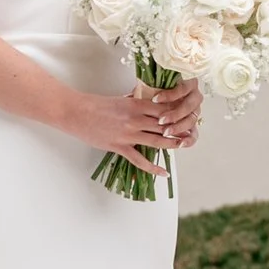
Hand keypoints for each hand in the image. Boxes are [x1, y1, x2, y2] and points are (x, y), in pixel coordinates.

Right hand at [83, 77, 202, 159]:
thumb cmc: (96, 105)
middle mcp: (136, 119)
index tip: (187, 114)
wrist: (76, 112)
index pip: (164, 107)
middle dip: (179, 128)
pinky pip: (140, 160)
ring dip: (172, 143)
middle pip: (164, 124)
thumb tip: (145, 96)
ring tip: (184, 146)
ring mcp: (128, 134)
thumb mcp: (119, 99)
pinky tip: (164, 172)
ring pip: (157, 140)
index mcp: (136, 104)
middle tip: (192, 131)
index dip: (177, 111)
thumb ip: (134, 99)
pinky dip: (153, 167)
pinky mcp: (119, 146)